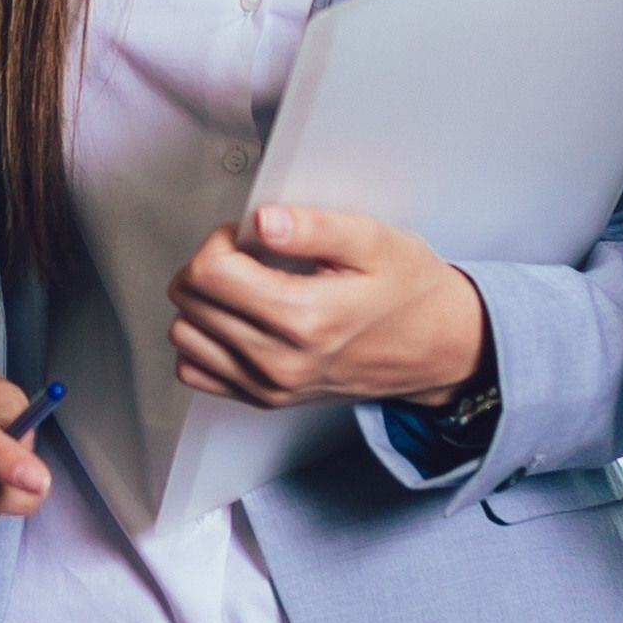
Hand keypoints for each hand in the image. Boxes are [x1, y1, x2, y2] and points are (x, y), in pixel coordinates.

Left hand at [169, 204, 489, 412]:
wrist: (438, 348)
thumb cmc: (408, 292)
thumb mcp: (374, 241)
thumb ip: (314, 227)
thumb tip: (262, 221)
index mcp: (305, 317)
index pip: (209, 274)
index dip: (219, 241)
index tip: (247, 236)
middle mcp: (280, 361)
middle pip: (190, 302)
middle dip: (209, 266)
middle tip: (249, 257)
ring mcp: (269, 386)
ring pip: (185, 336)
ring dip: (202, 303)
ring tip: (244, 287)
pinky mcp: (265, 400)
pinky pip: (196, 372)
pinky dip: (204, 341)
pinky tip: (237, 320)